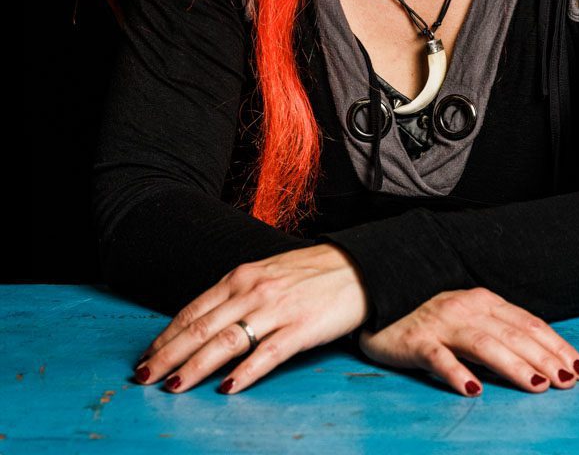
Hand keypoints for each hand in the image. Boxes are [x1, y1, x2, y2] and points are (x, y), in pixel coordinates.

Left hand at [132, 243, 370, 393]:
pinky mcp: (300, 327)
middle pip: (201, 328)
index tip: (147, 356)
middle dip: (169, 355)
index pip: (194, 309)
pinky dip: (245, 373)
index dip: (167, 336)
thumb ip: (236, 295)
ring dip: (195, 367)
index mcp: (241, 276)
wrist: (357, 266)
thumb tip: (203, 324)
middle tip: (144, 378)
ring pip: (226, 341)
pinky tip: (227, 388)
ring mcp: (277, 309)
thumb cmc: (310, 273)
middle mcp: (253, 290)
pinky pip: (267, 354)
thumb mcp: (265, 274)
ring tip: (174, 387)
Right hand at [357, 287, 578, 395]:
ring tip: (538, 385)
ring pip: (485, 344)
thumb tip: (540, 360)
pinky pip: (439, 358)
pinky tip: (473, 390)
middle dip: (545, 357)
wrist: (378, 304)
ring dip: (514, 366)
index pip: (528, 323)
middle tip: (569, 380)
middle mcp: (466, 308)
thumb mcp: (469, 319)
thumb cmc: (430, 319)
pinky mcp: (417, 341)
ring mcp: (442, 323)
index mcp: (483, 300)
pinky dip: (457, 374)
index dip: (556, 345)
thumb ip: (499, 333)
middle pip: (513, 333)